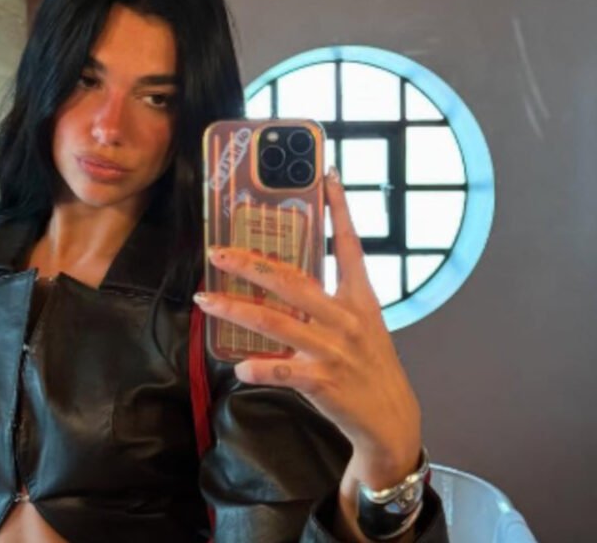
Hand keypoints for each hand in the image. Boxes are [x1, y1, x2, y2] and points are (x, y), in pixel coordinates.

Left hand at [194, 168, 421, 489]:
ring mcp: (333, 350)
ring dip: (235, 309)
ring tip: (206, 299)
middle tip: (217, 252)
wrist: (391, 419)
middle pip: (292, 281)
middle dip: (251, 264)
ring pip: (275, 322)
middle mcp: (345, 319)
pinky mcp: (323, 382)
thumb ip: (328, 301)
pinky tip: (239, 366)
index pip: (350, 245)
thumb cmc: (369, 367)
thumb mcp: (362, 325)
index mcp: (359, 299)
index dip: (339, 210)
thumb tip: (285, 281)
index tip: (327, 177)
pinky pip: (284, 370)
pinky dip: (260, 367)